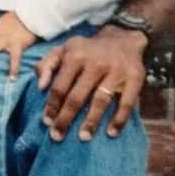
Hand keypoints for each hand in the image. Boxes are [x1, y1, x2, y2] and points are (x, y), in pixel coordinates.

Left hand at [35, 25, 146, 141]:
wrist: (123, 38)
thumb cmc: (87, 49)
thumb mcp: (64, 49)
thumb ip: (47, 64)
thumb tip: (40, 86)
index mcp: (75, 56)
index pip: (60, 85)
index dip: (52, 105)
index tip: (46, 122)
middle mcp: (94, 63)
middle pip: (77, 96)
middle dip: (65, 118)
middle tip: (57, 136)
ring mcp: (115, 71)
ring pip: (100, 101)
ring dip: (91, 121)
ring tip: (83, 137)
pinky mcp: (134, 78)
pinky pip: (126, 103)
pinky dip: (119, 119)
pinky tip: (111, 132)